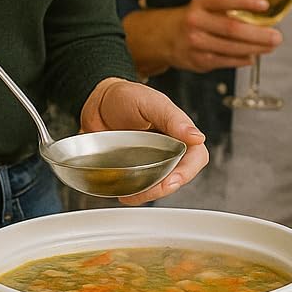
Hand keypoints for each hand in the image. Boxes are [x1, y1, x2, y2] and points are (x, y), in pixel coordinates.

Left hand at [79, 78, 208, 204]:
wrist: (95, 102)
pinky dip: (134, 193)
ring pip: (160, 185)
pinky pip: (140, 186)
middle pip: (178, 176)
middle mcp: (169, 148)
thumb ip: (173, 118)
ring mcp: (152, 160)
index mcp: (179, 132)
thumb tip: (197, 137)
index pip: (196, 157)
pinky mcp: (134, 169)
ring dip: (148, 194)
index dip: (187, 172)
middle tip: (146, 191)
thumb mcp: (150, 102)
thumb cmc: (126, 96)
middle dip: (164, 188)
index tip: (171, 181)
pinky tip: (123, 192)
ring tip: (130, 194)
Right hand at [127, 0, 281, 75]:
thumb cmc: (195, 18)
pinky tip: (253, 56)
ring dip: (255, 49)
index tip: (265, 5)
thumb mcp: (206, 4)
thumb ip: (230, 6)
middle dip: (259, 34)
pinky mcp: (199, 60)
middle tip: (277, 36)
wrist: (164, 37)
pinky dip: (243, 59)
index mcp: (200, 2)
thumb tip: (265, 12)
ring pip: (232, 48)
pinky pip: (226, 61)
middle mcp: (196, 21)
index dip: (246, 1)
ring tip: (270, 46)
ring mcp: (196, 43)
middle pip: (232, 29)